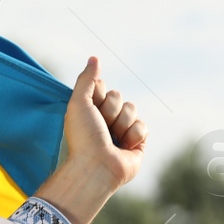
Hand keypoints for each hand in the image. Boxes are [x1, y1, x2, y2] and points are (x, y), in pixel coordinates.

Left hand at [33, 56, 148, 223]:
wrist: (97, 166)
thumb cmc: (83, 136)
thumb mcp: (79, 102)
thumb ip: (87, 79)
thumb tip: (95, 58)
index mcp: (90, 109)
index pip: (103, 86)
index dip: (99, 96)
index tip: (90, 109)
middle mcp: (105, 118)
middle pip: (119, 96)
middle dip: (110, 110)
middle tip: (101, 127)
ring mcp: (122, 130)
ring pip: (132, 109)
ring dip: (122, 123)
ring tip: (112, 139)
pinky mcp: (137, 142)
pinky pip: (144, 126)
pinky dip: (134, 135)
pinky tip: (124, 147)